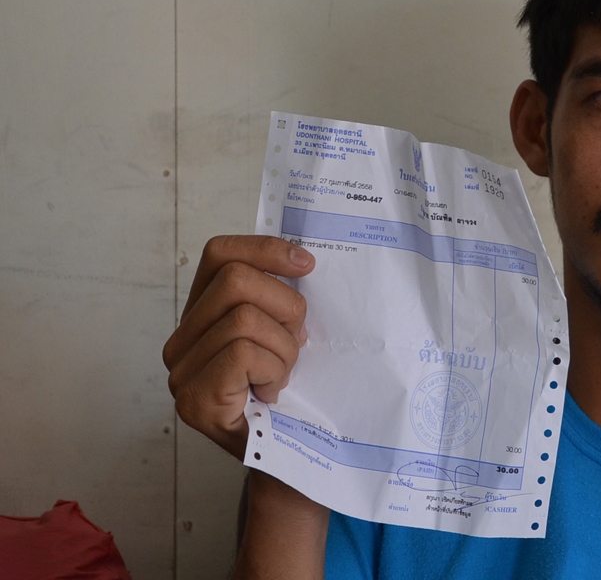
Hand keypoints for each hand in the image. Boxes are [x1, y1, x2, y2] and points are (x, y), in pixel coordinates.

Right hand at [163, 235, 313, 459]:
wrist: (287, 462)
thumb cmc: (289, 396)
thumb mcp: (285, 335)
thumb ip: (278, 300)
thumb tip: (302, 259)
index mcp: (202, 316)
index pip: (220, 254)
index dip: (265, 250)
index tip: (307, 264)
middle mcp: (181, 340)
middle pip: (237, 280)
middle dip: (285, 306)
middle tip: (296, 342)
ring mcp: (181, 371)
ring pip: (244, 319)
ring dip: (283, 348)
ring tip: (282, 375)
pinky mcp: (193, 398)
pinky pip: (244, 353)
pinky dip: (273, 370)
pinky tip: (272, 392)